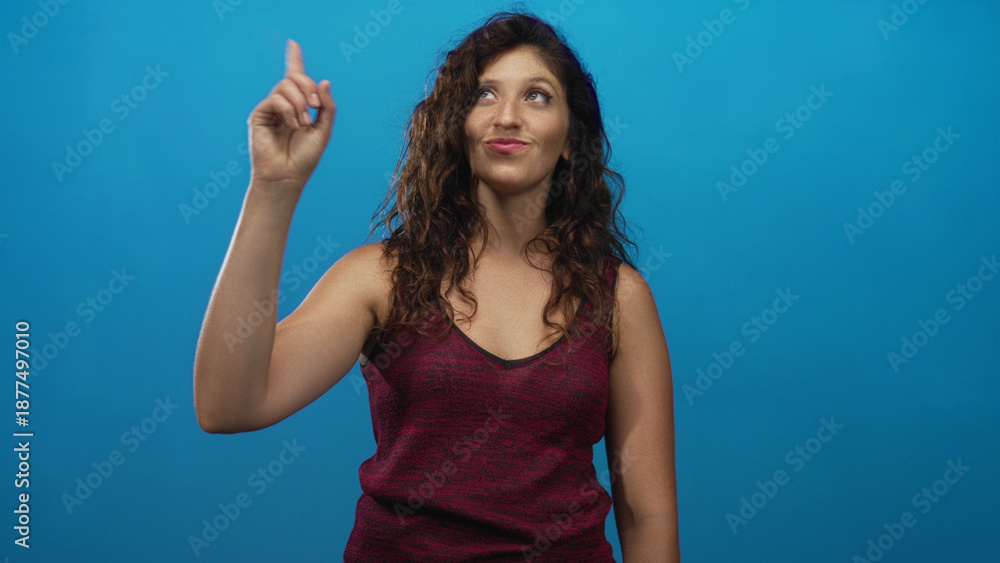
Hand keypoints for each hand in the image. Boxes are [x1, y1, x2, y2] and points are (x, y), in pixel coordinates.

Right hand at [247, 39, 335, 188]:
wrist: (288, 176)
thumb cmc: (305, 157)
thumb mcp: (323, 130)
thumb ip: (326, 107)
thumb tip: (324, 81)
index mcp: (299, 106)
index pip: (295, 77)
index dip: (294, 59)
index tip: (293, 44)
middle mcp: (283, 104)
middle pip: (294, 78)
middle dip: (308, 87)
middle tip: (315, 106)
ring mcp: (270, 109)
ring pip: (286, 87)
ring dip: (300, 103)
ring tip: (303, 123)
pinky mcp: (259, 115)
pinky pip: (275, 99)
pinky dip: (288, 109)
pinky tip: (293, 124)